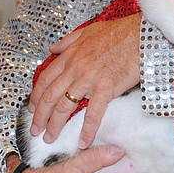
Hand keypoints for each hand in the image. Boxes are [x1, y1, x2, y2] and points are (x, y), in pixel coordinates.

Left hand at [29, 13, 141, 147]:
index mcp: (70, 56)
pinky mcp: (106, 88)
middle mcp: (75, 68)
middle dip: (40, 116)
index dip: (36, 97)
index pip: (45, 79)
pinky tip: (83, 141)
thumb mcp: (88, 30)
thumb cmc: (118, 32)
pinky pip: (94, 113)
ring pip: (65, 106)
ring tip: (51, 138)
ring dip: (55, 125)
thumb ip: (68, 41)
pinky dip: (87, 130)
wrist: (140, 35)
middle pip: (50, 96)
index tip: (32, 109)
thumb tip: (54, 49)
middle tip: (35, 130)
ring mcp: (89, 79)